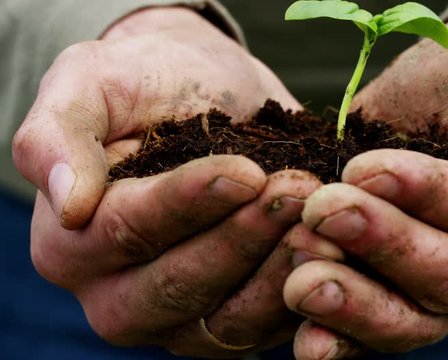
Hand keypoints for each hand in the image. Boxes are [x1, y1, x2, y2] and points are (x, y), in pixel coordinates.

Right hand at [12, 7, 316, 356]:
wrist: (201, 93)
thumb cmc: (143, 84)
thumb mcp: (89, 84)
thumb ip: (59, 135)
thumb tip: (68, 202)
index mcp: (71, 243)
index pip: (127, 231)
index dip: (189, 203)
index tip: (246, 171)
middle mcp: (119, 295)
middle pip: (178, 285)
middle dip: (243, 238)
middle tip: (299, 191)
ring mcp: (179, 317)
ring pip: (229, 316)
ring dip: (281, 269)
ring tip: (323, 220)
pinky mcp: (233, 319)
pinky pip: (268, 325)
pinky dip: (304, 290)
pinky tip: (336, 249)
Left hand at [281, 6, 447, 357]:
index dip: (429, 196)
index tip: (366, 168)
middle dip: (381, 245)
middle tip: (321, 211)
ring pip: (411, 319)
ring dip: (353, 303)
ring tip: (301, 278)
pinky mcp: (410, 303)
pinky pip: (379, 332)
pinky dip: (341, 338)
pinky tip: (306, 340)